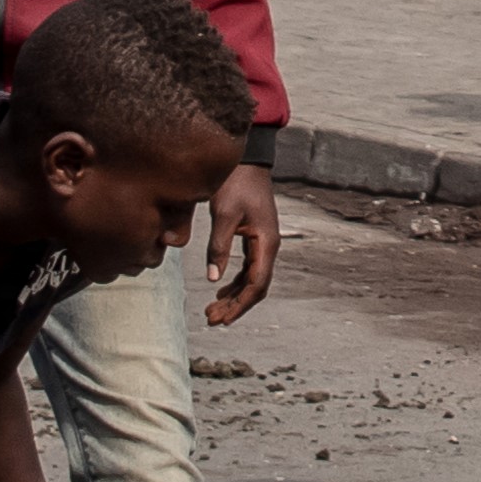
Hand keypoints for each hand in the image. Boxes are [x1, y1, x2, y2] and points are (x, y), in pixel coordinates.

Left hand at [200, 159, 281, 323]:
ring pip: (251, 280)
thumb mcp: (225, 214)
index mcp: (266, 243)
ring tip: (212, 310)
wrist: (247, 161)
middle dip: (235, 306)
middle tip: (212, 319)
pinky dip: (234, 282)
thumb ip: (219, 246)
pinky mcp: (254, 238)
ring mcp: (263, 243)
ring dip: (234, 297)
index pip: (257, 284)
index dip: (240, 304)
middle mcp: (268, 247)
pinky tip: (219, 289)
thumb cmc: (236, 183)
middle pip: (255, 287)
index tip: (223, 319)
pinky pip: (247, 269)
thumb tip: (212, 278)